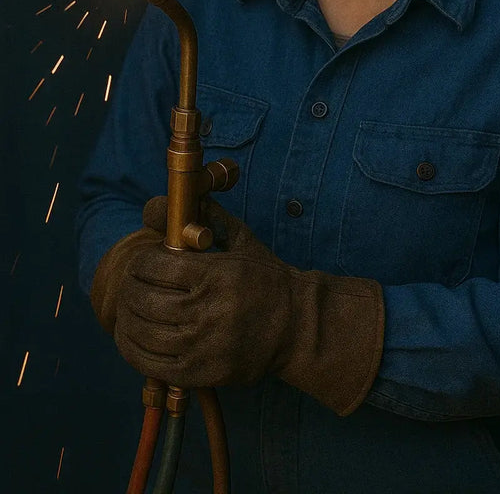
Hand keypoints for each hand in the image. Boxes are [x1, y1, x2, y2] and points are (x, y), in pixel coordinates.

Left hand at [110, 196, 384, 415]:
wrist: (296, 326)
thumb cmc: (264, 278)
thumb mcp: (241, 239)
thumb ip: (205, 218)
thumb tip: (160, 203)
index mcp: (217, 273)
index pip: (155, 266)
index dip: (140, 263)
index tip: (142, 264)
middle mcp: (209, 310)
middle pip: (145, 300)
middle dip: (130, 290)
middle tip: (130, 286)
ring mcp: (204, 345)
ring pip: (144, 333)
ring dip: (127, 320)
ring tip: (128, 311)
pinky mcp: (202, 373)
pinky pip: (153, 365)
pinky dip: (133, 351)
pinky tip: (131, 339)